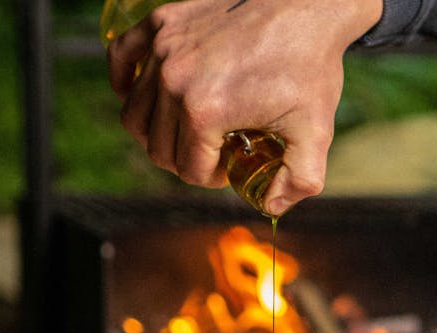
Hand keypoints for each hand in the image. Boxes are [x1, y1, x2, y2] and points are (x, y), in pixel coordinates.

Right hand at [107, 0, 382, 215]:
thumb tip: (271, 208)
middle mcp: (174, 81)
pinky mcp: (163, 23)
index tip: (232, 165)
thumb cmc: (310, 67)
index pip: (187, 169)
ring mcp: (164, 49)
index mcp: (206, 112)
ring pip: (135, 114)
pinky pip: (121, 57)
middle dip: (186, 160)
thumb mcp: (315, 133)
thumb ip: (299, 181)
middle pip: (158, 147)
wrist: (307, 6)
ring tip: (189, 133)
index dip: (211, 178)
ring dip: (157, 134)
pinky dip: (124, 81)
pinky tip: (138, 93)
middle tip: (214, 153)